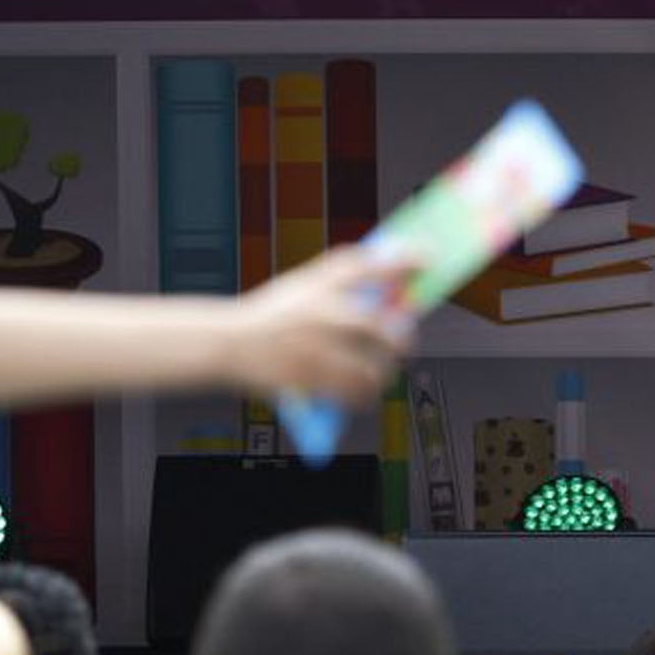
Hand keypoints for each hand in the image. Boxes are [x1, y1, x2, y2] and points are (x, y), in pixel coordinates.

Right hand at [227, 245, 417, 402]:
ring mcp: (313, 347)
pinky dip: (364, 393)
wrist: (227, 343)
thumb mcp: (303, 285)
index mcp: (316, 283)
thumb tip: (392, 273)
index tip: (427, 260)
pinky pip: (353, 391)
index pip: (367, 264)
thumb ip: (344, 276)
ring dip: (384, 369)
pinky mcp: (308, 377)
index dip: (403, 261)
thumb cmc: (270, 315)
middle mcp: (317, 312)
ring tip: (383, 370)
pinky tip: (364, 390)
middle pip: (378, 324)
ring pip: (371, 364)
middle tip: (404, 341)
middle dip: (400, 335)